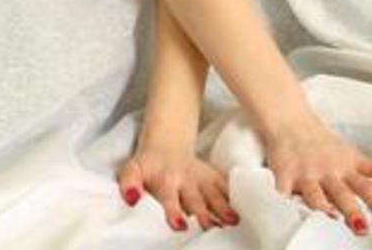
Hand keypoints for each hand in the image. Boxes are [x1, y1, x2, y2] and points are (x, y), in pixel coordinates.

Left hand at [116, 137, 239, 232]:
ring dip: (223, 207)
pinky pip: (225, 186)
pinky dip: (234, 197)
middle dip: (203, 213)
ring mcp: (201, 177)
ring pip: (214, 193)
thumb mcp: (132, 170)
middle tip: (210, 227)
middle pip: (196, 199)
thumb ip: (129, 184)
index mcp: (166, 180)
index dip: (174, 211)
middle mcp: (186, 179)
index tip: (180, 225)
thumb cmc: (148, 166)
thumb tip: (131, 199)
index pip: (170, 197)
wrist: (166, 145)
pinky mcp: (212, 176)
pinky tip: (242, 210)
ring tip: (233, 221)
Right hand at [263, 112, 371, 233]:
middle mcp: (327, 173)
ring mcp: (305, 175)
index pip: (366, 187)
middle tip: (360, 226)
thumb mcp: (350, 154)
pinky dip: (285, 203)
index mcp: (345, 169)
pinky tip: (288, 210)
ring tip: (329, 216)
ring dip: (322, 207)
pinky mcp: (283, 176)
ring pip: (314, 195)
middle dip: (352, 211)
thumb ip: (371, 169)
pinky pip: (283, 193)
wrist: (288, 120)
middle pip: (342, 194)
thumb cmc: (321, 141)